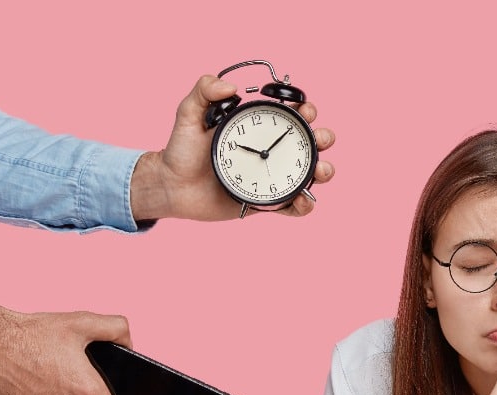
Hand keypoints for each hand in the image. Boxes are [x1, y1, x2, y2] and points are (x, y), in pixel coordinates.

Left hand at [128, 75, 335, 220]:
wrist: (172, 187)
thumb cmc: (180, 150)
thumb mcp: (188, 115)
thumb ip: (203, 91)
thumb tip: (231, 86)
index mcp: (258, 128)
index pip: (291, 116)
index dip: (305, 111)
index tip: (304, 110)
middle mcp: (270, 151)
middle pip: (310, 143)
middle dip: (323, 138)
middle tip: (319, 139)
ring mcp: (272, 177)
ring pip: (309, 173)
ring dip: (324, 170)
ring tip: (321, 170)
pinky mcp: (267, 203)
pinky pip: (293, 205)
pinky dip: (305, 205)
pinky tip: (304, 199)